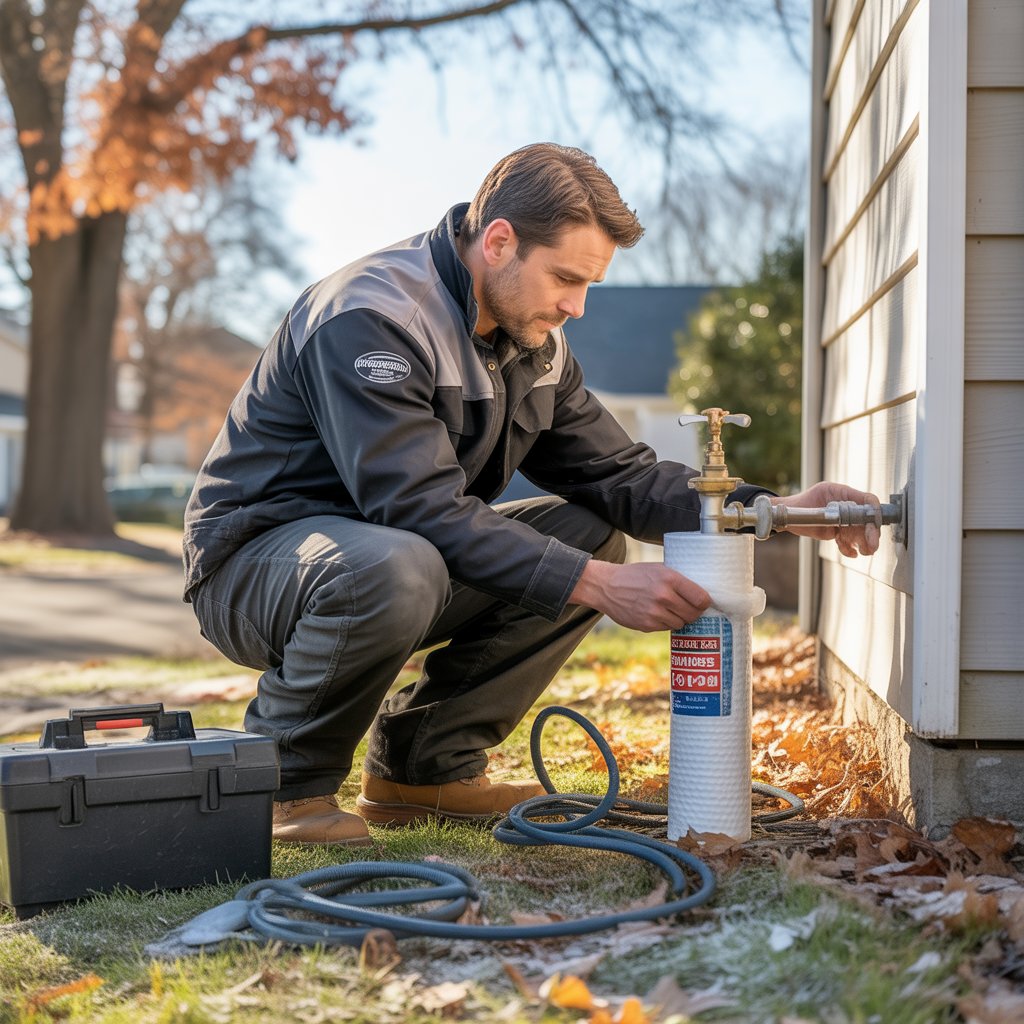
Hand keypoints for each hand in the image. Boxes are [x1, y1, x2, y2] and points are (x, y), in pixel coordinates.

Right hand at [569, 560, 710, 631]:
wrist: (607, 586)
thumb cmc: (635, 575)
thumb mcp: (658, 568)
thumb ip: (678, 579)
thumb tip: (700, 592)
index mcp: (670, 579)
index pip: (701, 598)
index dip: (705, 602)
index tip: (703, 602)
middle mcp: (664, 596)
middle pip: (693, 614)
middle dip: (693, 612)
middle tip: (689, 608)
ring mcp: (655, 613)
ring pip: (681, 623)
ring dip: (679, 618)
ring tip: (669, 609)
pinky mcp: (647, 625)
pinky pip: (667, 628)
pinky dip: (665, 622)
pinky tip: (656, 613)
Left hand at [771, 481, 880, 556]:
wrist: (788, 517)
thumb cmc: (799, 505)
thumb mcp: (817, 500)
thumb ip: (834, 507)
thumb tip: (850, 515)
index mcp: (842, 493)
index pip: (866, 500)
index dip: (874, 512)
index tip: (875, 523)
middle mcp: (846, 506)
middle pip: (866, 519)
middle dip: (871, 533)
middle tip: (872, 545)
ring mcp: (843, 519)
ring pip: (860, 532)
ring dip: (864, 543)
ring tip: (864, 551)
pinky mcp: (838, 531)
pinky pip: (849, 540)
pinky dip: (850, 548)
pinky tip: (851, 552)